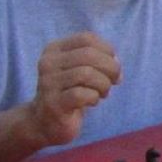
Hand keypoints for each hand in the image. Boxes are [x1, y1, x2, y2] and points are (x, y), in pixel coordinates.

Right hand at [26, 33, 120, 148]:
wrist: (45, 122)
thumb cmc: (69, 92)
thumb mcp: (81, 70)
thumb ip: (99, 61)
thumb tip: (116, 63)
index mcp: (54, 49)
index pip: (86, 38)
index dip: (107, 50)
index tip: (113, 65)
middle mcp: (48, 63)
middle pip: (88, 54)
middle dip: (110, 67)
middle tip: (114, 81)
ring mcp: (48, 83)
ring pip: (86, 73)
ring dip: (103, 84)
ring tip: (103, 93)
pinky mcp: (53, 103)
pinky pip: (81, 94)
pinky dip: (94, 97)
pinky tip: (92, 102)